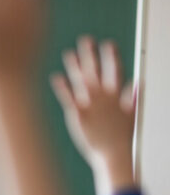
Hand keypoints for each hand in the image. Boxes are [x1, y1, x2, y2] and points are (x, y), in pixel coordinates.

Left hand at [51, 37, 135, 194]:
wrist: (112, 154)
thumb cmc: (120, 137)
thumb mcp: (131, 114)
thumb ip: (133, 97)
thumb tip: (138, 83)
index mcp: (117, 95)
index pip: (115, 70)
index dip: (112, 56)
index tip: (108, 43)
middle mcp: (104, 96)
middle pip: (97, 70)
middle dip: (91, 54)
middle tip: (85, 39)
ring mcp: (91, 104)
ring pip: (82, 80)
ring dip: (75, 66)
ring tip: (68, 54)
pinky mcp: (79, 114)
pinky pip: (69, 97)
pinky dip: (63, 87)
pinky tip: (56, 78)